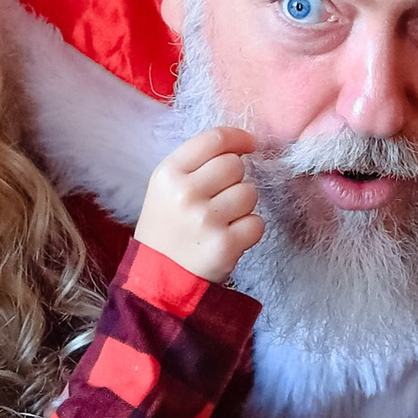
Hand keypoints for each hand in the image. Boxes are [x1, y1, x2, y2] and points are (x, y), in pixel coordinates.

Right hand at [135, 126, 262, 283]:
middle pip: (235, 165)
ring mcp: (205, 220)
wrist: (160, 279)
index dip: (238, 138)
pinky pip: (257, 223)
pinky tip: (229, 237)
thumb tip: (241, 144)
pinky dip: (248, 230)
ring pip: (249, 193)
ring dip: (243, 206)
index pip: (214, 139)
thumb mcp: (166, 187)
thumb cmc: (168, 228)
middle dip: (235, 179)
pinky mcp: (225, 245)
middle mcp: (185, 194)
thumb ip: (197, 162)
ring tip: (222, 220)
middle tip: (221, 198)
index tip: (249, 145)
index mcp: (168, 174)